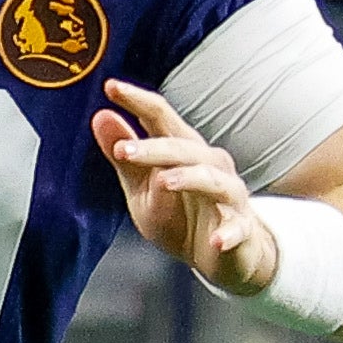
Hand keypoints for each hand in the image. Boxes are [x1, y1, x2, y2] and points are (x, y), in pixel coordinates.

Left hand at [95, 79, 272, 293]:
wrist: (221, 256)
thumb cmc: (182, 218)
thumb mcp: (143, 190)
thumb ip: (125, 159)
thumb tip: (101, 116)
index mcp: (182, 150)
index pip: (160, 117)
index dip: (137, 100)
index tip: (111, 86)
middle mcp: (209, 164)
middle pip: (182, 147)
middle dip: (153, 148)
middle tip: (123, 151)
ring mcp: (227, 195)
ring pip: (212, 178)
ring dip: (188, 178)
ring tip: (164, 182)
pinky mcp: (241, 227)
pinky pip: (236, 227)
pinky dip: (228, 233)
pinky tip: (216, 241)